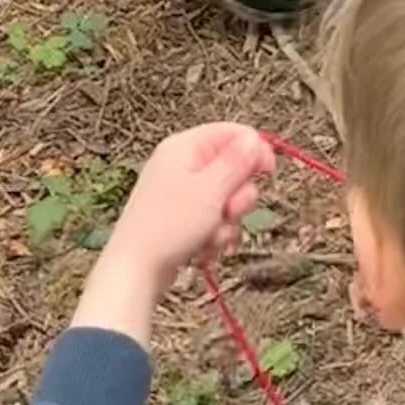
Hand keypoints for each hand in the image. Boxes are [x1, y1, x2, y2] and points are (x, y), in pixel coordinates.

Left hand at [97, 125, 273, 296]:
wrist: (135, 271)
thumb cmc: (170, 225)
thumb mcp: (211, 190)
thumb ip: (237, 162)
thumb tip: (254, 138)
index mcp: (185, 147)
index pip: (232, 134)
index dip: (254, 151)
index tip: (268, 174)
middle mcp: (183, 165)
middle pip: (233, 169)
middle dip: (238, 197)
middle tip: (228, 211)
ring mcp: (182, 193)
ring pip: (227, 200)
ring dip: (227, 222)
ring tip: (211, 236)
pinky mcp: (182, 219)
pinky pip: (214, 220)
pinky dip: (214, 236)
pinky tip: (202, 249)